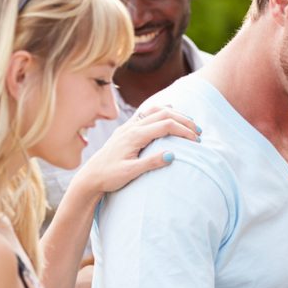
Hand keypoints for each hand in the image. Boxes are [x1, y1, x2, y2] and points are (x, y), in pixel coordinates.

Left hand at [76, 106, 199, 194]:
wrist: (89, 177)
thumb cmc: (108, 177)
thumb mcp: (130, 173)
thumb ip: (151, 163)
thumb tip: (172, 155)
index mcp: (134, 136)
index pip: (165, 125)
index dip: (183, 130)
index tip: (196, 140)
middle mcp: (131, 127)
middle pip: (164, 114)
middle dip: (183, 120)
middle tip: (198, 132)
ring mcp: (128, 127)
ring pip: (155, 111)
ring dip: (174, 114)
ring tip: (188, 123)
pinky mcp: (126, 130)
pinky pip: (146, 114)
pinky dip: (161, 112)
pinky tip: (168, 115)